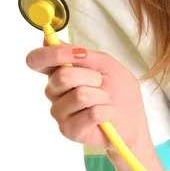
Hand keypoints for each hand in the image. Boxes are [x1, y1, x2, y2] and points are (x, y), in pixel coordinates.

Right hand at [25, 39, 150, 152]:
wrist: (132, 119)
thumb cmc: (118, 90)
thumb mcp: (104, 63)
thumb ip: (78, 53)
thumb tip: (47, 40)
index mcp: (59, 71)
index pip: (37, 60)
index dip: (52, 54)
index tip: (78, 54)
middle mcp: (54, 92)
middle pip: (62, 76)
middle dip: (91, 76)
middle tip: (102, 82)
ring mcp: (59, 112)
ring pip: (80, 95)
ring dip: (102, 95)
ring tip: (105, 100)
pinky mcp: (69, 131)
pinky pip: (91, 114)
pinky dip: (107, 111)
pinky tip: (107, 114)